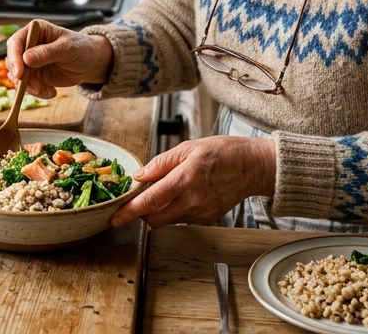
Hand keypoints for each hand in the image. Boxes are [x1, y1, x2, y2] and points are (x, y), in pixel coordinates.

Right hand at [5, 19, 113, 98]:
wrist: (90, 63)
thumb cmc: (81, 48)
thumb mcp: (67, 49)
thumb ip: (47, 53)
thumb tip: (26, 58)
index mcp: (35, 31)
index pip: (16, 42)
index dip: (15, 57)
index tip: (20, 74)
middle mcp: (28, 45)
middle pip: (12, 60)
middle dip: (21, 77)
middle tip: (35, 87)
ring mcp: (29, 61)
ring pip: (17, 76)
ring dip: (30, 87)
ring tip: (48, 91)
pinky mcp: (33, 74)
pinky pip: (27, 85)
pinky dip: (36, 92)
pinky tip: (51, 93)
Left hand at [110, 136, 275, 228]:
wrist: (252, 167)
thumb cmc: (222, 152)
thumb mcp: (188, 148)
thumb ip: (160, 163)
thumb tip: (139, 176)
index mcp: (185, 179)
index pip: (150, 202)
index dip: (129, 212)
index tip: (115, 218)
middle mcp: (193, 201)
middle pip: (154, 220)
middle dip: (141, 214)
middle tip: (138, 199)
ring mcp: (201, 213)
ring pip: (167, 220)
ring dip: (158, 210)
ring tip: (167, 189)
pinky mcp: (207, 219)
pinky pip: (181, 219)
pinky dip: (174, 210)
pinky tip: (183, 194)